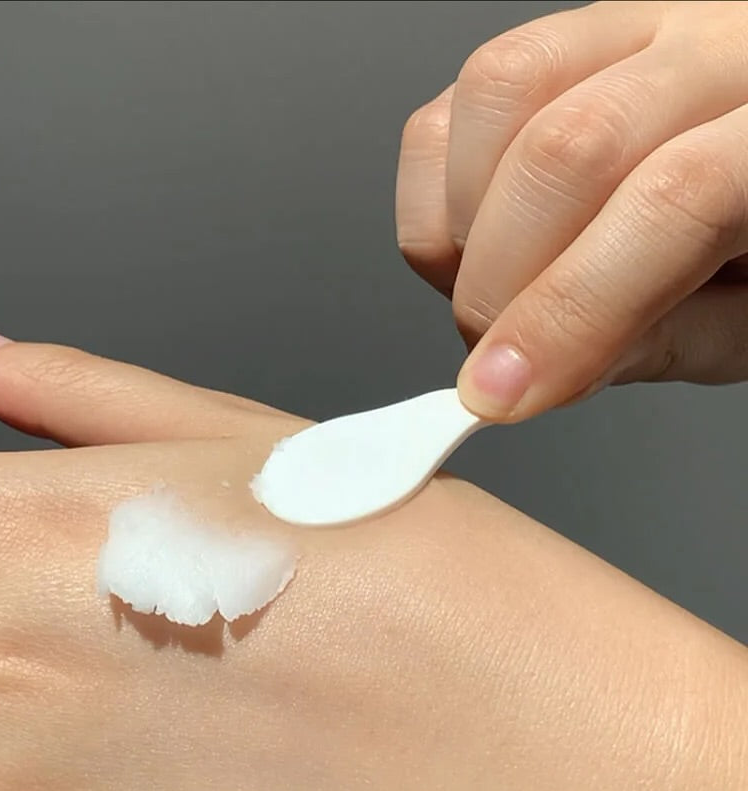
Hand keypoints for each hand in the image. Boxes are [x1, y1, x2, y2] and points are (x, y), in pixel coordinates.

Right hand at [396, 0, 747, 419]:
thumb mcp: (742, 326)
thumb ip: (651, 342)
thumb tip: (527, 374)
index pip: (672, 199)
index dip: (569, 310)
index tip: (502, 393)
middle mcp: (711, 49)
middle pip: (567, 144)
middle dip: (500, 283)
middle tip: (499, 362)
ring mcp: (623, 33)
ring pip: (496, 94)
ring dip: (464, 229)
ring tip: (498, 291)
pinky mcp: (545, 51)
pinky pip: (448, 110)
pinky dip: (435, 200)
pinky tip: (477, 246)